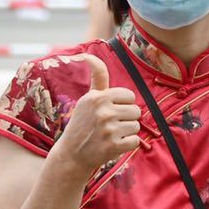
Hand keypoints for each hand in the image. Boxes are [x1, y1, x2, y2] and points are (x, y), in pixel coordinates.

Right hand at [53, 54, 140, 183]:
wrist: (72, 154)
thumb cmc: (83, 122)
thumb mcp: (88, 98)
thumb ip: (97, 77)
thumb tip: (88, 55)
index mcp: (98, 97)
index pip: (129, 95)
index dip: (123, 104)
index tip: (110, 111)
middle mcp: (103, 112)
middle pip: (136, 111)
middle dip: (126, 119)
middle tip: (110, 125)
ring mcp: (108, 130)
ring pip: (136, 126)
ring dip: (126, 132)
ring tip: (111, 135)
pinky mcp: (113, 146)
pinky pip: (135, 142)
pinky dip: (127, 145)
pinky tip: (114, 145)